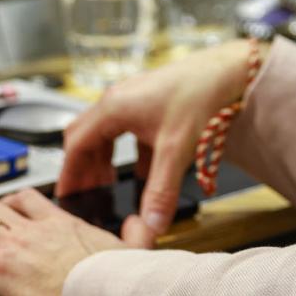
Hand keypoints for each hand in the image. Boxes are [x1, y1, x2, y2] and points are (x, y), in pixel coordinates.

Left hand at [0, 189, 124, 295]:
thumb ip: (136, 234)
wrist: (102, 290)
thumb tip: (140, 224)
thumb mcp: (132, 250)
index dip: (13, 200)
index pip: (31, 198)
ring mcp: (16, 244)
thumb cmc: (112, 278)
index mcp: (64, 223)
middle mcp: (36, 228)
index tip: (6, 207)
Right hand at [58, 39, 264, 246]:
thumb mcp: (176, 149)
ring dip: (106, 159)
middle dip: (85, 167)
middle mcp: (119, 99)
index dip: (70, 173)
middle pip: (87, 136)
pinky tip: (147, 171)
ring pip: (108, 132)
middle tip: (87, 194)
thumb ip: (161, 191)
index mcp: (114, 107)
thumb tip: (150, 225)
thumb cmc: (200, 94)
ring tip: (110, 184)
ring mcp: (135, 97)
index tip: (66, 195)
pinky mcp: (152, 100)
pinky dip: (131, 152)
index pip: (76, 144)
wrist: (229, 69)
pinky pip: (130, 129)